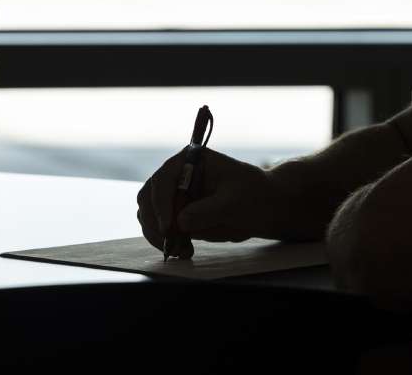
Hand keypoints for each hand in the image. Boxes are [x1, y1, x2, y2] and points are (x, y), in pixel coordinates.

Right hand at [136, 149, 291, 252]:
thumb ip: (209, 210)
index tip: (169, 227)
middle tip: (171, 244)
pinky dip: (166, 242)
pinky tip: (185, 251)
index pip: (164, 179)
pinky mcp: (176, 214)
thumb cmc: (253, 195)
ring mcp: (174, 195)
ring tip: (183, 251)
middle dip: (156, 223)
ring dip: (159, 236)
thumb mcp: (235, 201)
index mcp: (190, 159)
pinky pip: (160, 229)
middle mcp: (176, 174)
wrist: (264, 207)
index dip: (161, 203)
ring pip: (149, 215)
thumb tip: (181, 221)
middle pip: (148, 197)